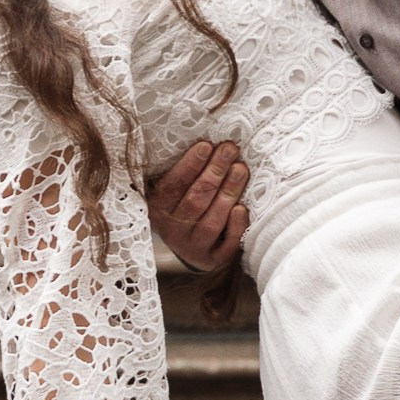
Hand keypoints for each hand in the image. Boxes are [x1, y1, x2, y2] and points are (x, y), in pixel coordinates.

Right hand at [149, 137, 249, 266]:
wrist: (190, 246)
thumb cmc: (183, 206)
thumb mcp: (173, 189)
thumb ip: (180, 170)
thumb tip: (205, 139)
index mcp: (157, 209)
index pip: (172, 186)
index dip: (189, 165)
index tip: (206, 145)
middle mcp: (172, 230)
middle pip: (195, 200)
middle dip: (214, 172)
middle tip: (230, 149)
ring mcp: (192, 247)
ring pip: (211, 221)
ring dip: (227, 193)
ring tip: (240, 169)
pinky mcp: (212, 260)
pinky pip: (225, 245)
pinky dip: (234, 227)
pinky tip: (242, 208)